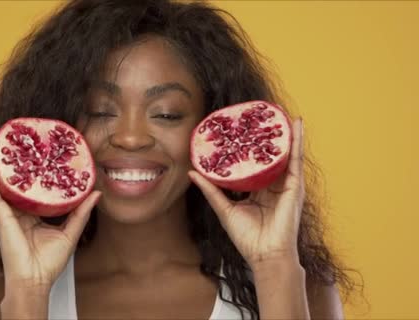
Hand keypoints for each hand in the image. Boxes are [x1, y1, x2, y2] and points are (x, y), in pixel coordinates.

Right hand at [0, 140, 100, 291]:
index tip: (42, 153)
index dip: (36, 170)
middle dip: (16, 161)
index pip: (33, 187)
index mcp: (32, 215)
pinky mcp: (0, 214)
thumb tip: (96, 192)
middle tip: (20, 140)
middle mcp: (17, 210)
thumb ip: (81, 212)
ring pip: (0, 180)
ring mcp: (6, 211)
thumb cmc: (49, 262)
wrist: (34, 280)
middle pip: (16, 181)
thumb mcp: (70, 231)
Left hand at [189, 118, 304, 269]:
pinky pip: (296, 159)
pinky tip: (296, 124)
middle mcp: (273, 184)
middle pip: (268, 155)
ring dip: (282, 132)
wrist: (265, 254)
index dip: (248, 146)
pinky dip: (297, 141)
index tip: (241, 128)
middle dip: (265, 135)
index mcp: (257, 189)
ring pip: (284, 153)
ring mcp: (285, 184)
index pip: (252, 162)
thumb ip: (211, 190)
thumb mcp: (224, 209)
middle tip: (260, 113)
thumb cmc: (246, 237)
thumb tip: (193, 172)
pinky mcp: (295, 186)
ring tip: (278, 112)